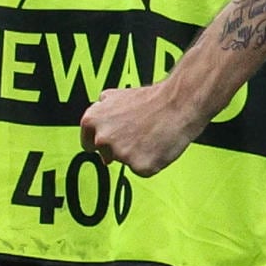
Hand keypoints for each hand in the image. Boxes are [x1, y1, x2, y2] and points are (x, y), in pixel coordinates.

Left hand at [81, 80, 206, 176]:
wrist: (179, 102)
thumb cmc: (152, 99)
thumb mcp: (118, 96)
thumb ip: (103, 112)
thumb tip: (97, 126)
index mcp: (92, 120)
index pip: (87, 143)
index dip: (100, 143)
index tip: (111, 143)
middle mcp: (102, 138)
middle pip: (106, 154)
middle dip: (120, 148)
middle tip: (139, 135)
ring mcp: (120, 154)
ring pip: (125, 162)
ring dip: (137, 154)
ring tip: (152, 135)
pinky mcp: (139, 166)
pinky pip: (142, 170)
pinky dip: (151, 161)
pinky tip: (159, 145)